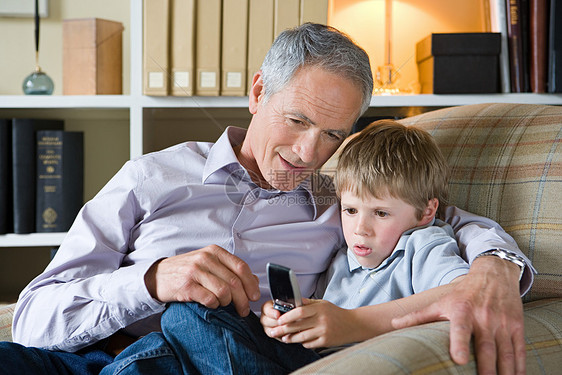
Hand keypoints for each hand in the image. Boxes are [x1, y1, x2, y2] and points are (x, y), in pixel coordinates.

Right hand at [144, 244, 259, 315]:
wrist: (158, 275)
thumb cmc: (187, 270)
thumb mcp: (209, 263)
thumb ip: (230, 269)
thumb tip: (254, 280)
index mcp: (214, 252)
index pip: (241, 267)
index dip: (251, 284)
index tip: (255, 296)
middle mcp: (206, 259)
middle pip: (234, 282)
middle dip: (243, 299)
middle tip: (244, 309)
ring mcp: (195, 272)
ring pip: (224, 291)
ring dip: (228, 303)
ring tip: (224, 305)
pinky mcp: (186, 286)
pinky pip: (209, 299)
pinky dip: (214, 305)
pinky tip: (211, 304)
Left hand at [262, 298, 354, 347]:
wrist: (353, 324)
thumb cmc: (335, 313)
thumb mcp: (323, 303)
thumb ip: (307, 303)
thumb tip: (291, 301)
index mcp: (319, 308)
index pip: (299, 311)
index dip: (287, 316)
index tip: (279, 320)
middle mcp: (321, 320)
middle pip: (298, 325)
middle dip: (284, 329)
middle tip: (274, 331)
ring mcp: (324, 332)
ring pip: (302, 337)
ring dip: (291, 338)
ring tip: (284, 338)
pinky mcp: (326, 341)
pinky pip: (309, 344)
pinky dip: (303, 343)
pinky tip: (300, 341)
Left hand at [392, 256, 524, 374]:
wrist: (494, 275)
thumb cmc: (463, 293)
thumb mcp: (440, 302)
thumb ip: (418, 316)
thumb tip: (392, 324)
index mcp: (462, 311)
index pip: (460, 329)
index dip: (460, 343)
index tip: (459, 359)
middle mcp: (483, 317)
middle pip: (486, 349)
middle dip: (486, 370)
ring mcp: (502, 323)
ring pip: (506, 354)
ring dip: (504, 373)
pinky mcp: (516, 327)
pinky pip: (519, 351)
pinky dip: (519, 368)